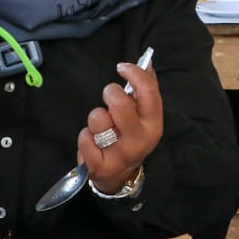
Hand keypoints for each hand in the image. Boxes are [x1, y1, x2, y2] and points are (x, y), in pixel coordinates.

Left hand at [78, 59, 162, 193]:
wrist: (119, 176)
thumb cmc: (130, 137)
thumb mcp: (143, 118)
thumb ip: (145, 91)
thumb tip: (147, 63)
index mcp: (154, 124)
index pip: (148, 92)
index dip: (135, 73)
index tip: (122, 67)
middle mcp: (140, 140)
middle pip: (119, 103)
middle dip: (109, 93)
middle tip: (109, 98)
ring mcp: (120, 155)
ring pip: (98, 118)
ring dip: (95, 119)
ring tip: (102, 128)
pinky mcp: (99, 166)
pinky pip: (84, 137)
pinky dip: (85, 136)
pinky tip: (94, 143)